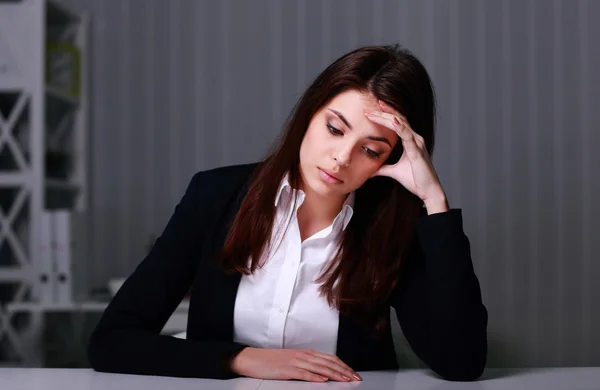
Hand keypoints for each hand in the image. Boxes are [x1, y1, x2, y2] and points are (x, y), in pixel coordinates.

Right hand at [230, 347, 361, 381]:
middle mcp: (303, 355)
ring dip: (334, 373)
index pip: (330, 358)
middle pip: (328, 362)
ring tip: (345, 379)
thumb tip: (323, 372)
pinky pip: (303, 373)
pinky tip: (323, 380)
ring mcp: (295, 362)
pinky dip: (315, 376)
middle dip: (344, 370)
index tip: (353, 373)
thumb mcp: (293, 360)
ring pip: (319, 367)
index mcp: (306, 353)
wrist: (252, 358)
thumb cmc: (272, 361)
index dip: (343, 365)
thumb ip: (307, 364)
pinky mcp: (287, 370)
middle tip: (355, 378)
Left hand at [364, 100, 447, 213]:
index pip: (397, 123)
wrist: (428, 191)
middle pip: (398, 119)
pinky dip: (400, 127)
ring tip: (375, 110)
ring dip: (387, 116)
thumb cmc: (415, 180)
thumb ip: (382, 169)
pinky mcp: (417, 151)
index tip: (371, 110)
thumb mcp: (393, 172)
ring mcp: (417, 143)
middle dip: (383, 112)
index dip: (385, 115)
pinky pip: (408, 136)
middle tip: (370, 106)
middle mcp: (415, 139)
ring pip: (401, 124)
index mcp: (410, 141)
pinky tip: (393, 120)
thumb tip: (370, 171)